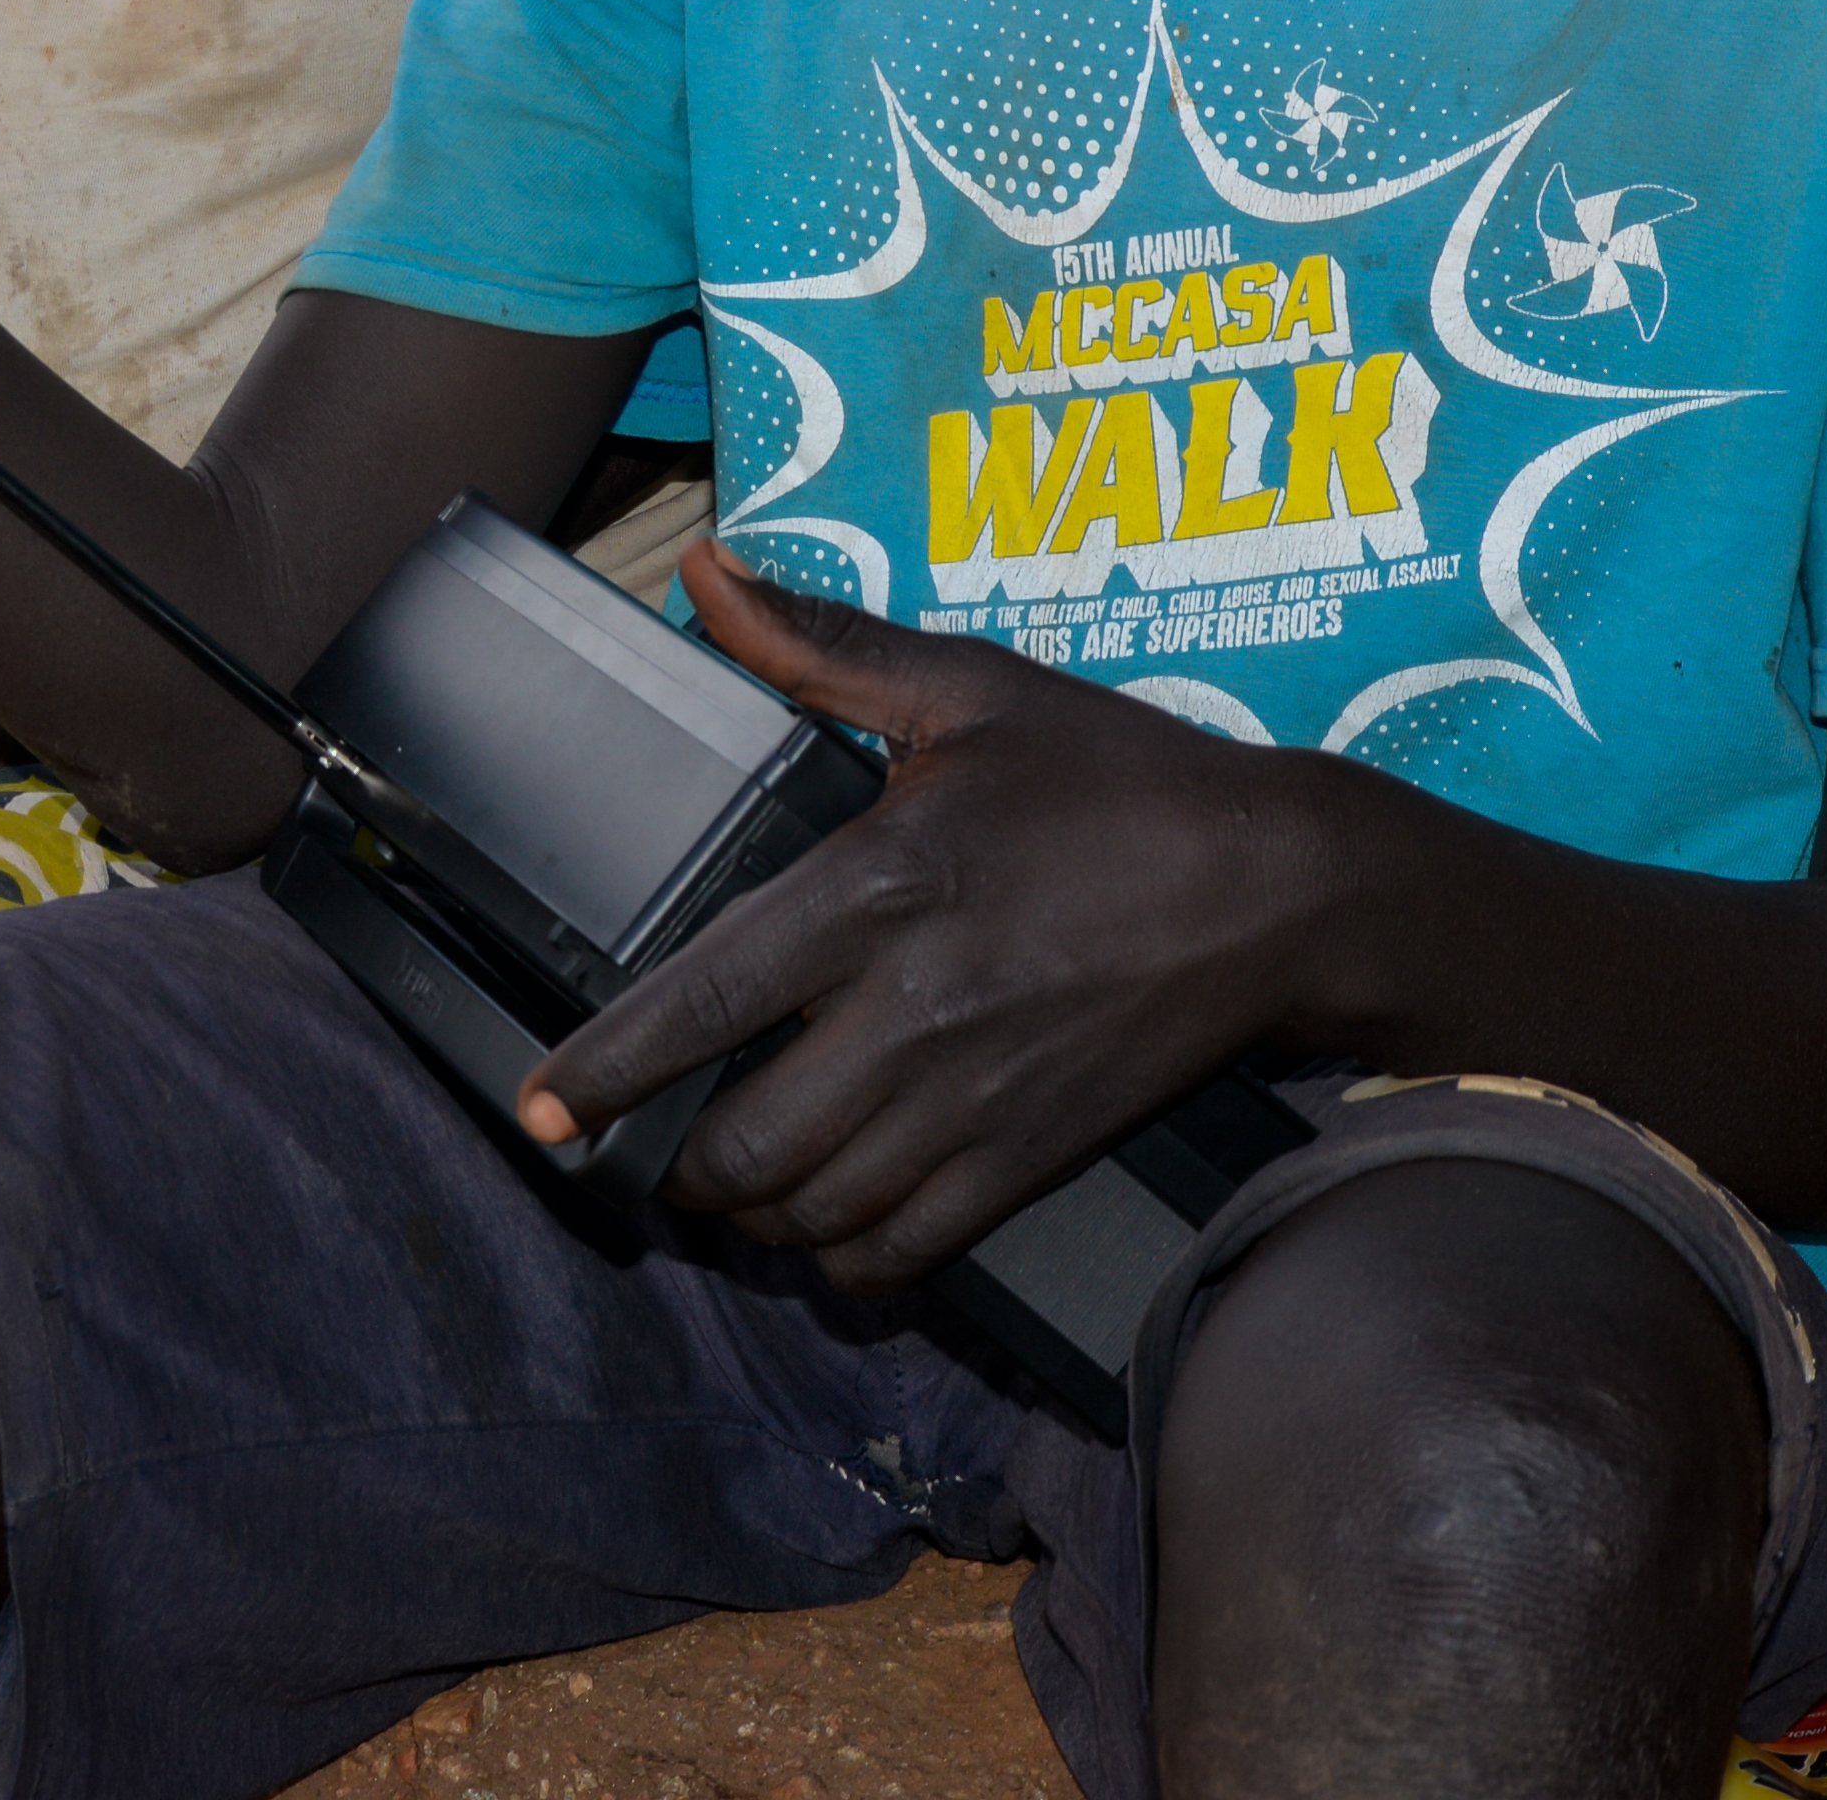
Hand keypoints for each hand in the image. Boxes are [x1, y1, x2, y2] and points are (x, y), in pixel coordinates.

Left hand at [523, 553, 1351, 1284]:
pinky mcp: (1033, 1158)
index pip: (704, 1002)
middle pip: (749, 1142)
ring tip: (729, 1179)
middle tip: (650, 1142)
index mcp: (877, 890)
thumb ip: (822, 641)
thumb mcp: (969, 687)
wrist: (1283, 889)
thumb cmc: (1120, 778)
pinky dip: (848, 1255)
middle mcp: (913, 1013)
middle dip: (678, 1163)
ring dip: (755, 1212)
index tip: (542, 1111)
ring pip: (819, 1209)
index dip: (607, 1070)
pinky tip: (828, 1221)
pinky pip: (909, 1249)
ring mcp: (976, 1100)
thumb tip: (708, 571)